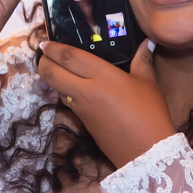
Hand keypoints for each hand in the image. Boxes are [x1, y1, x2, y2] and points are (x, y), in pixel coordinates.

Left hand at [37, 39, 175, 168]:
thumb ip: (143, 60)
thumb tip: (148, 42)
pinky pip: (67, 101)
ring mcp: (81, 107)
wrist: (145, 150)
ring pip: (57, 88)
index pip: (70, 57)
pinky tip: (71, 87)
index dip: (54, 49)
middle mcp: (86, 90)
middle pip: (52, 74)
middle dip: (43, 62)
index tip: (45, 43)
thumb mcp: (148, 82)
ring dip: (51, 77)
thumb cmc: (150, 113)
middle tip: (43, 54)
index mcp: (102, 75)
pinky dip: (63, 91)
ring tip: (55, 68)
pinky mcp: (82, 122)